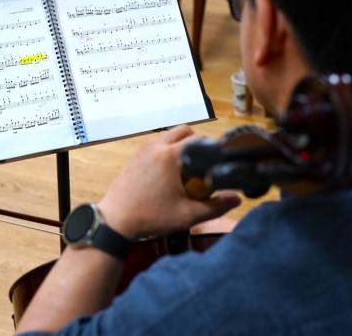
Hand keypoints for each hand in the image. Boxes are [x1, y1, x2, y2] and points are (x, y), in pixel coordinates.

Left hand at [97, 125, 241, 239]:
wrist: (116, 220)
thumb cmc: (149, 217)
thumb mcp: (187, 215)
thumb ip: (214, 207)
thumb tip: (235, 199)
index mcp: (170, 156)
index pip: (198, 138)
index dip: (212, 147)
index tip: (217, 161)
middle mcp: (156, 147)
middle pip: (184, 131)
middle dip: (197, 142)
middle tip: (203, 162)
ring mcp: (144, 150)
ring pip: (169, 136)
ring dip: (181, 145)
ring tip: (188, 168)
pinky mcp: (136, 157)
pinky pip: (158, 144)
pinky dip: (168, 150)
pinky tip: (171, 172)